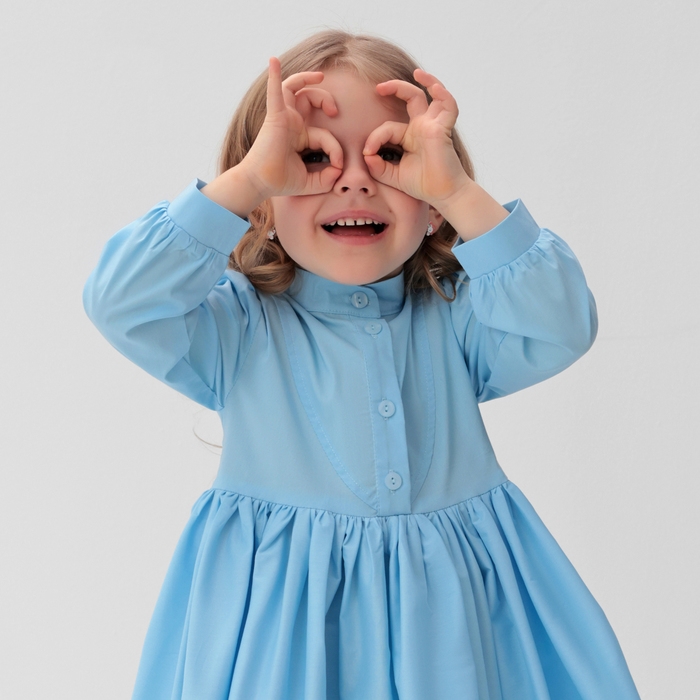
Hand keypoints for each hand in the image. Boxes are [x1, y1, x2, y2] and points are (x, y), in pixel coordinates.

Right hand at [240, 57, 343, 199]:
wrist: (261, 184)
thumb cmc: (282, 181)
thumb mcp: (312, 182)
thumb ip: (328, 177)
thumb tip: (339, 169)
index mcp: (300, 135)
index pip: (324, 133)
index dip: (335, 148)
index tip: (337, 165)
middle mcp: (291, 123)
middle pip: (309, 99)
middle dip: (325, 99)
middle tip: (335, 111)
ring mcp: (282, 117)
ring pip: (294, 87)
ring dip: (307, 78)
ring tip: (320, 76)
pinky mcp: (275, 117)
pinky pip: (274, 92)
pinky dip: (273, 75)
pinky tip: (273, 60)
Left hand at [362, 70, 472, 209]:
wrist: (443, 195)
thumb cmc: (422, 185)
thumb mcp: (393, 176)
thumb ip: (378, 167)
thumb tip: (366, 154)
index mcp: (410, 136)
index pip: (388, 127)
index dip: (375, 138)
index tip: (367, 153)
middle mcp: (422, 127)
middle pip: (411, 98)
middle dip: (395, 87)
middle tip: (378, 88)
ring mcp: (434, 126)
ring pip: (432, 95)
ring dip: (427, 80)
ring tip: (417, 73)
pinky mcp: (443, 130)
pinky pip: (448, 106)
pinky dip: (444, 95)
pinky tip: (435, 88)